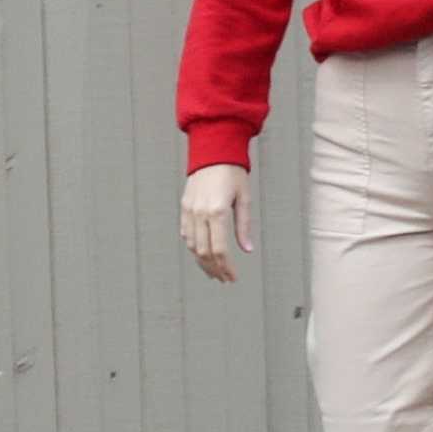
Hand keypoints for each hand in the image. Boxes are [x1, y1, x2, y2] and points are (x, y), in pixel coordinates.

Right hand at [180, 163, 252, 282]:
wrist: (213, 152)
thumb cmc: (233, 173)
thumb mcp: (244, 199)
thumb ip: (244, 226)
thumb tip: (247, 249)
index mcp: (217, 211)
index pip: (220, 249)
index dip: (226, 267)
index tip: (232, 277)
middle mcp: (200, 213)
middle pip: (204, 252)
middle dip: (215, 269)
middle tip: (224, 279)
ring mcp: (189, 210)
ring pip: (192, 246)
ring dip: (203, 262)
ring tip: (214, 271)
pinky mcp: (184, 207)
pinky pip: (186, 234)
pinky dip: (193, 247)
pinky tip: (202, 254)